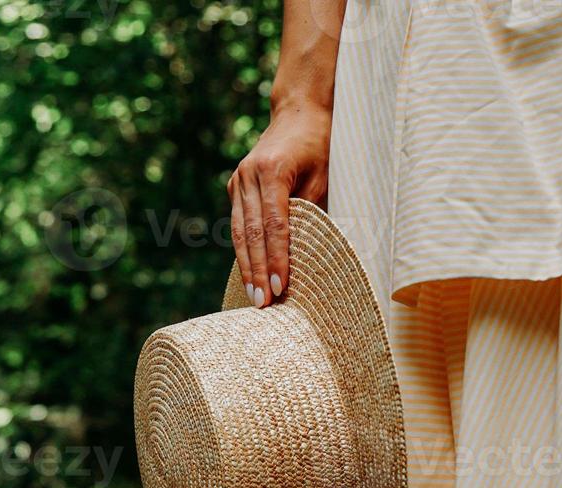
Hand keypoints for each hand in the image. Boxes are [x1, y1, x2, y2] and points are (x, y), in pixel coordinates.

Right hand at [227, 103, 331, 307]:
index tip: (279, 286)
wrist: (300, 111)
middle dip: (257, 270)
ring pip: (239, 232)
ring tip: (254, 296)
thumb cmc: (320, 143)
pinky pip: (239, 224)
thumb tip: (308, 254)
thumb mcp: (325, 175)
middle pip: (251, 233)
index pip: (274, 225)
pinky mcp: (235, 186)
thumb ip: (313, 211)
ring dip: (246, 266)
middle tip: (262, 303)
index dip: (276, 258)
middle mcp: (248, 175)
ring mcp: (238, 180)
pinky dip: (244, 251)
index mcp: (272, 171)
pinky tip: (250, 274)